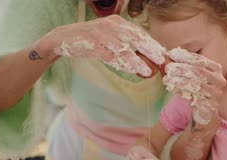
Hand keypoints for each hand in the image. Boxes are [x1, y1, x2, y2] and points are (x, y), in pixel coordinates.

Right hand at [36, 15, 165, 76]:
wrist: (63, 38)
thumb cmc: (90, 40)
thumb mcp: (109, 37)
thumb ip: (125, 44)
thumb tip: (145, 58)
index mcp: (117, 22)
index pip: (139, 32)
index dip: (152, 43)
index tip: (163, 54)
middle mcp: (110, 25)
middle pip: (134, 38)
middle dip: (149, 50)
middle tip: (161, 61)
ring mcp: (100, 34)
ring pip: (123, 48)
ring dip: (137, 61)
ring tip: (148, 70)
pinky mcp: (92, 44)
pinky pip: (110, 56)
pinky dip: (121, 64)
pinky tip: (130, 70)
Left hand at [163, 48, 225, 124]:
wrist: (205, 111)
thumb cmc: (197, 90)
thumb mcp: (193, 76)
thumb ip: (186, 65)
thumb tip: (171, 54)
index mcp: (216, 69)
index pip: (201, 60)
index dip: (186, 56)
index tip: (172, 54)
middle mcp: (219, 80)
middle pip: (199, 71)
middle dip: (181, 68)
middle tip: (168, 68)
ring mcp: (216, 93)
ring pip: (197, 84)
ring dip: (180, 80)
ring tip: (168, 78)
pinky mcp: (211, 105)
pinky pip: (194, 97)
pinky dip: (182, 91)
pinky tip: (172, 88)